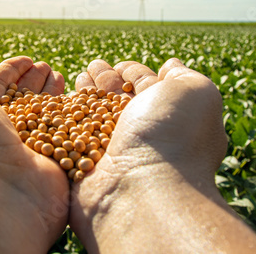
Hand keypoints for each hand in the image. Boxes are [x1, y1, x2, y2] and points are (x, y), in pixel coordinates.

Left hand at [0, 56, 68, 252]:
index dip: (11, 71)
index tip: (28, 59)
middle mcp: (0, 133)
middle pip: (22, 100)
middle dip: (34, 81)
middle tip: (46, 66)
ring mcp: (27, 149)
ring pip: (44, 116)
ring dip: (52, 95)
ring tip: (60, 75)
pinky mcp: (52, 163)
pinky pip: (65, 135)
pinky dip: (72, 118)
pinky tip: (78, 102)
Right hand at [69, 58, 231, 252]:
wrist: (142, 190)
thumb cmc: (172, 136)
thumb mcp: (195, 93)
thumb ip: (184, 75)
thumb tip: (171, 65)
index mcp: (168, 117)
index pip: (147, 87)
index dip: (132, 72)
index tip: (118, 65)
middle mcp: (142, 135)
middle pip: (119, 100)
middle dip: (105, 80)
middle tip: (92, 66)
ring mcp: (113, 152)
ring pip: (95, 116)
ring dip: (86, 95)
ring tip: (78, 78)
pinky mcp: (85, 165)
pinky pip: (73, 136)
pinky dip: (66, 118)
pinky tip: (59, 103)